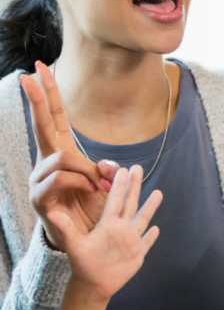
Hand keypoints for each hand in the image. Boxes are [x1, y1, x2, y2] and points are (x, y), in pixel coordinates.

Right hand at [21, 62, 118, 250]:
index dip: (49, 94)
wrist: (85, 240)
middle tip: (28, 75)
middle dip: (37, 99)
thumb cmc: (93, 209)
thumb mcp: (107, 186)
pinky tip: (92, 190)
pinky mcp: (39, 196)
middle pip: (42, 124)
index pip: (55, 117)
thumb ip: (107, 171)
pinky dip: (81, 183)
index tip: (39, 69)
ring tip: (99, 186)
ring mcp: (40, 178)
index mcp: (62, 153)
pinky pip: (60, 179)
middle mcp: (46, 162)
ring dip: (86, 171)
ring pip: (62, 158)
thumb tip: (110, 166)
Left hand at [47, 165, 161, 302]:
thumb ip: (67, 228)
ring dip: (150, 206)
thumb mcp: (74, 244)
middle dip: (134, 186)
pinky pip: (147, 242)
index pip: (115, 200)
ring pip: (143, 219)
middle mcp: (120, 228)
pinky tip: (157, 228)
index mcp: (108, 223)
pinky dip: (152, 236)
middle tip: (137, 167)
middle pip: (130, 203)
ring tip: (158, 192)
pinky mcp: (137, 253)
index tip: (121, 169)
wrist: (92, 284)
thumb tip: (51, 213)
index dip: (118, 185)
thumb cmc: (83, 264)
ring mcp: (130, 240)